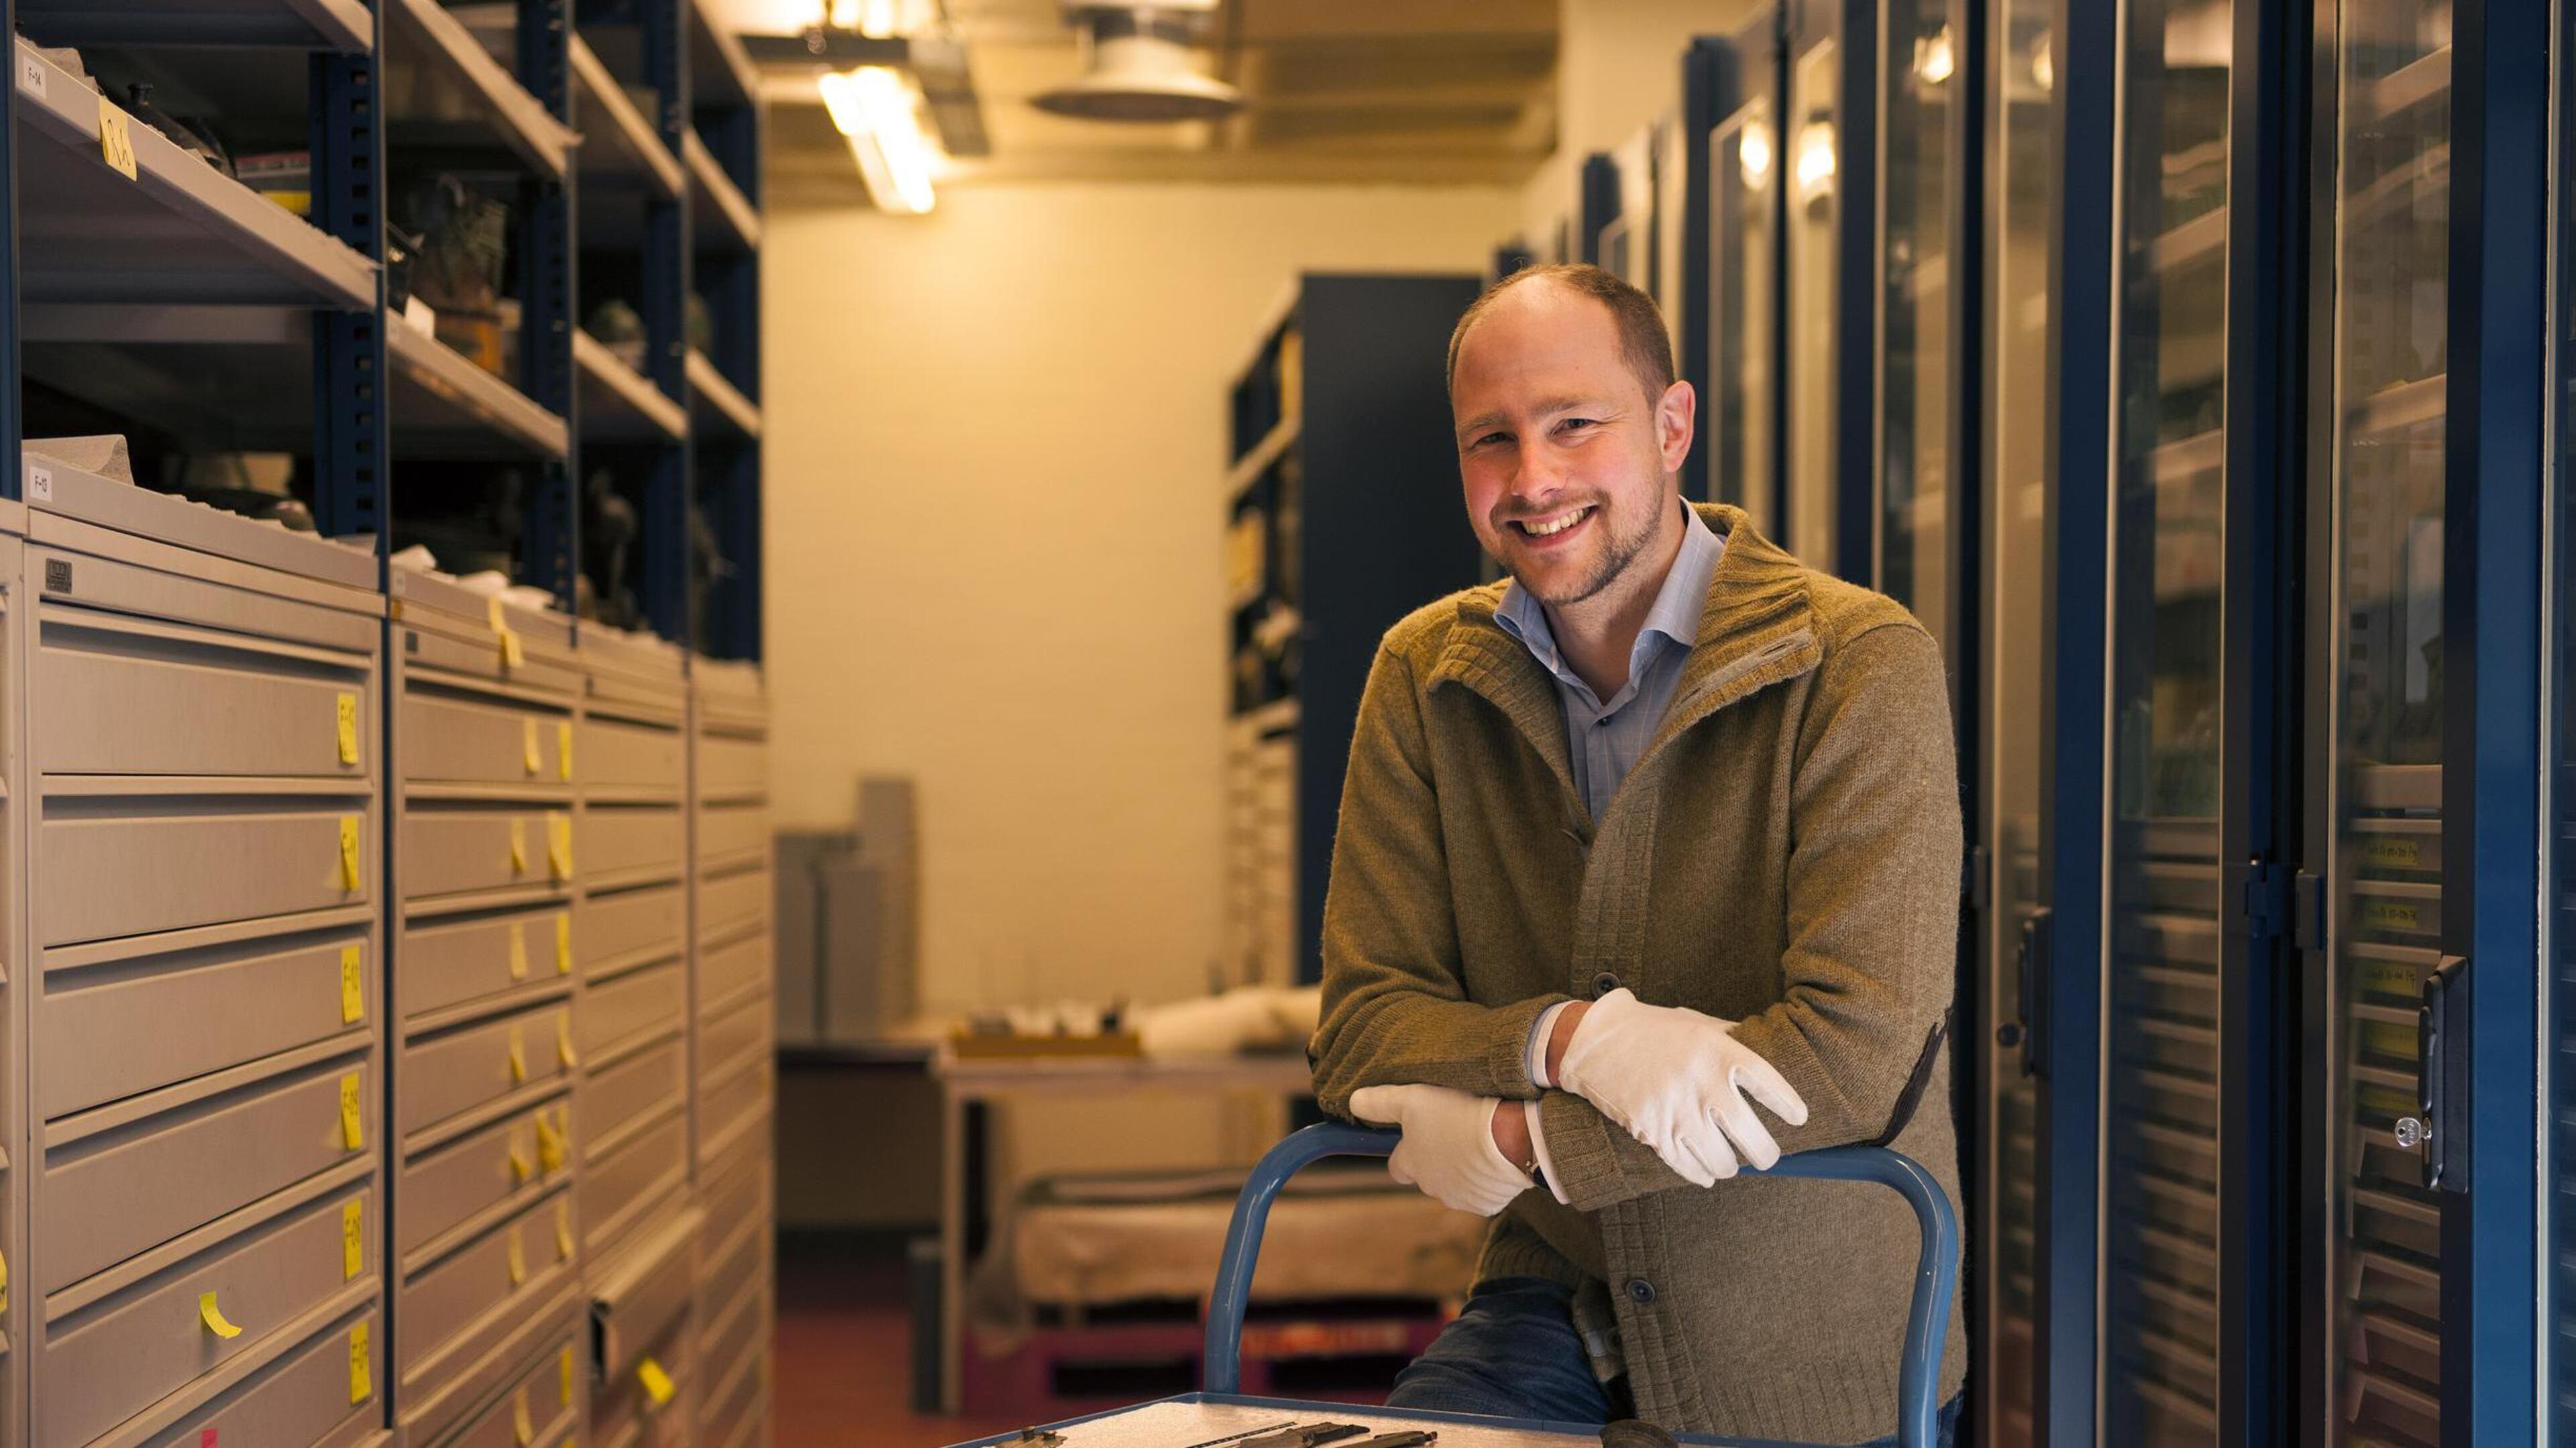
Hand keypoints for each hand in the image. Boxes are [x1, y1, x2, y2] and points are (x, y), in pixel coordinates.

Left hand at [1348, 1084, 1533, 1215]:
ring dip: (1464, 1168)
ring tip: (1480, 1141)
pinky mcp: (1486, 1206)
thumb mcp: (1412, 1099)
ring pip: (1456, 1185)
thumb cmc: (1457, 1114)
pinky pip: (1484, 1193)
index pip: (1397, 1167)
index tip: (1421, 1135)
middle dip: (1439, 1160)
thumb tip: (1353, 1102)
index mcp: (1410, 1164)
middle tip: (1457, 1131)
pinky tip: (1497, 1157)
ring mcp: (1458, 1199)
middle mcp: (1430, 1187)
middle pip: (1428, 1176)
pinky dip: (1488, 1179)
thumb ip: (1379, 1103)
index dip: (1407, 1152)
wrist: (1507, 1138)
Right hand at [1554, 988, 1808, 1185]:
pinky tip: (1707, 1172)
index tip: (1799, 1118)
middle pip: (1753, 1138)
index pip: (1769, 1085)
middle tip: (1767, 1155)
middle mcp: (1702, 1084)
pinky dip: (1703, 1175)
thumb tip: (1770, 1052)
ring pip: (1723, 1162)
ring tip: (1731, 1162)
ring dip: (1731, 1166)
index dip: (1789, 1105)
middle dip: (1766, 1154)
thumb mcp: (1697, 1024)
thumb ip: (1732, 1040)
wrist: (1595, 1042)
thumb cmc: (1653, 1031)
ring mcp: (1677, 1112)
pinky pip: (1690, 1169)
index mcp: (1718, 1051)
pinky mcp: (1653, 1133)